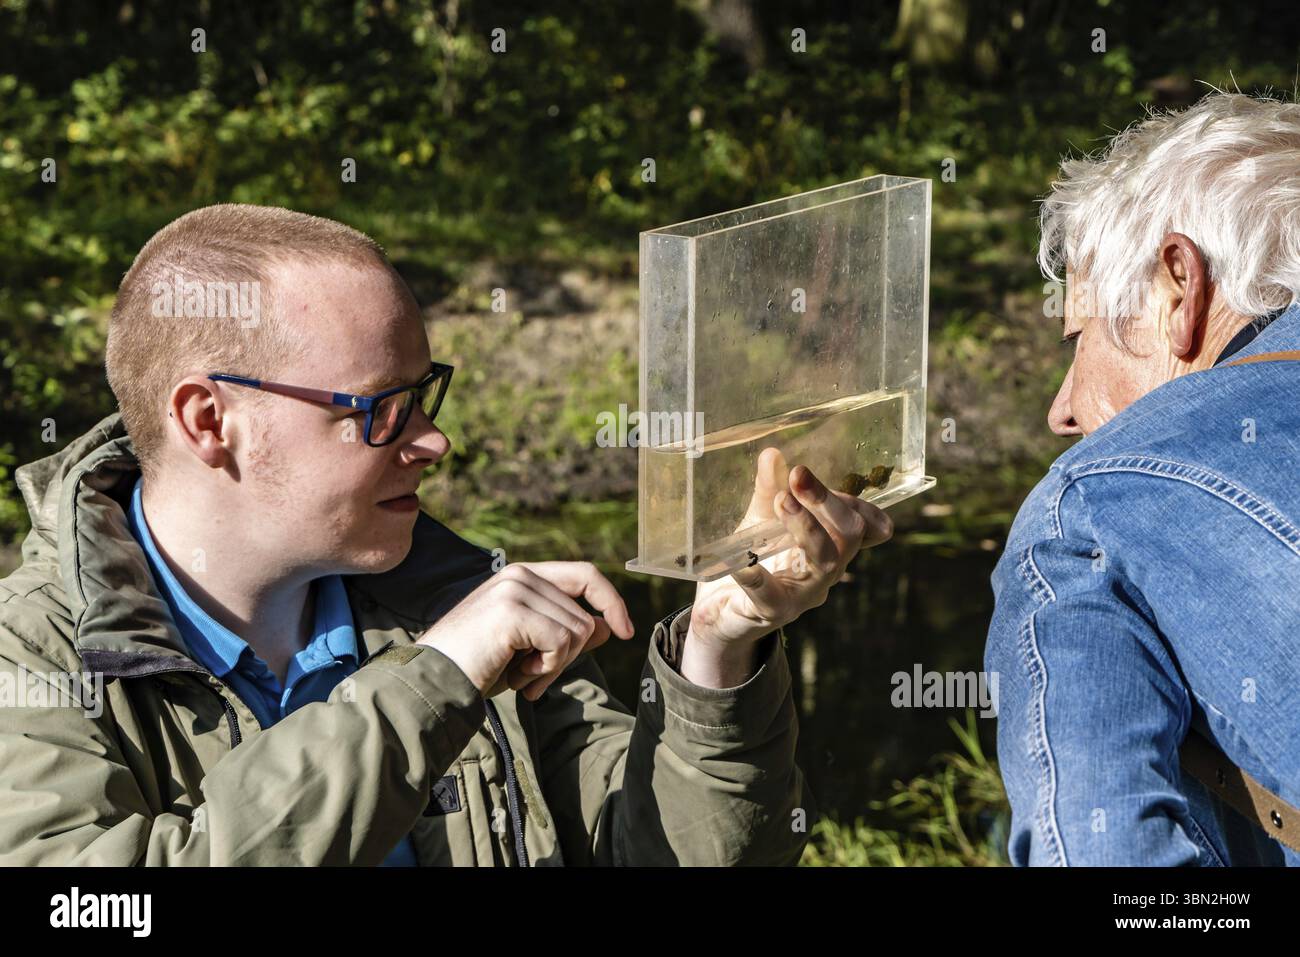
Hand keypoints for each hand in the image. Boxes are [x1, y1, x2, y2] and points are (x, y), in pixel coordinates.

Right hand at [418, 561, 634, 700]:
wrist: (432, 682)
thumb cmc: (476, 667)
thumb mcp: (528, 648)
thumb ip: (564, 630)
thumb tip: (605, 626)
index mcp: (521, 575)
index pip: (584, 574)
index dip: (610, 601)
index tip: (625, 631)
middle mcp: (519, 574)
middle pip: (583, 616)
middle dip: (568, 657)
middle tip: (535, 678)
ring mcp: (515, 590)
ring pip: (577, 632)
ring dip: (553, 667)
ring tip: (518, 675)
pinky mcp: (512, 612)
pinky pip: (562, 643)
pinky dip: (545, 669)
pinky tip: (516, 675)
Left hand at [684, 447, 892, 678]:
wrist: (721, 612)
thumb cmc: (752, 560)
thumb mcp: (760, 519)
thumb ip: (768, 489)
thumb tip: (773, 454)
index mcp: (829, 544)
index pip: (859, 521)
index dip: (850, 498)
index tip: (808, 472)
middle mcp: (825, 570)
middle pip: (848, 536)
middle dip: (827, 502)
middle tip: (798, 476)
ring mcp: (804, 594)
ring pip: (826, 561)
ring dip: (807, 527)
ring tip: (782, 500)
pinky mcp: (774, 613)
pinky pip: (770, 595)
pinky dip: (754, 575)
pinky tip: (738, 560)